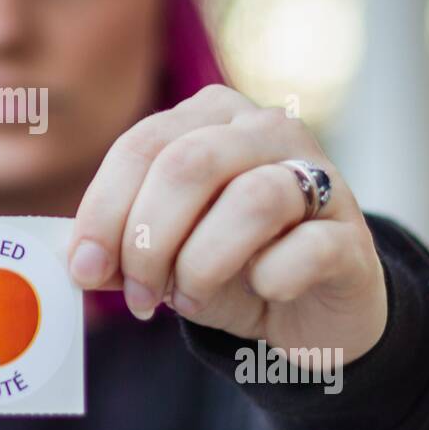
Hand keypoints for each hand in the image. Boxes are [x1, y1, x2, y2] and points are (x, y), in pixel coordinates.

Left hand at [68, 86, 387, 362]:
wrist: (311, 311)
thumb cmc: (229, 267)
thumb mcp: (163, 254)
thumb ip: (119, 248)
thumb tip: (75, 262)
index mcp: (209, 118)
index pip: (142, 146)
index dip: (104, 210)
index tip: (84, 268)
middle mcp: (266, 129)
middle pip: (188, 165)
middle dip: (148, 240)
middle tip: (138, 296)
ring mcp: (319, 176)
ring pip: (251, 200)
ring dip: (203, 263)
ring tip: (190, 298)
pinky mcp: (353, 235)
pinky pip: (306, 249)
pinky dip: (272, 278)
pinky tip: (264, 291)